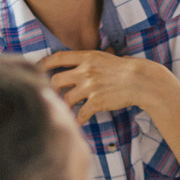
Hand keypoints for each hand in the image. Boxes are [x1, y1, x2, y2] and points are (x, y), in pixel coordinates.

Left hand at [39, 50, 175, 124]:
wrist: (142, 81)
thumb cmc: (127, 69)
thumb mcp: (108, 57)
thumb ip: (93, 59)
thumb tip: (91, 58)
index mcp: (87, 57)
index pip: (57, 58)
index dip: (43, 63)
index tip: (37, 69)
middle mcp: (85, 71)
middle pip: (55, 80)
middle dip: (50, 89)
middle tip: (51, 95)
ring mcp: (90, 87)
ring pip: (66, 99)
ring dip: (64, 106)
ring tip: (65, 111)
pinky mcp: (97, 102)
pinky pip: (81, 114)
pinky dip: (78, 120)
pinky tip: (78, 122)